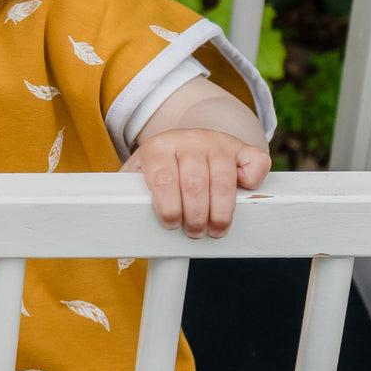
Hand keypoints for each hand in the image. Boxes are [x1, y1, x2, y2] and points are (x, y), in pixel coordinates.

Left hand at [120, 128, 271, 238]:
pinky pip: (256, 162)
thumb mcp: (140, 173)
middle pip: (194, 184)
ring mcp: (218, 142)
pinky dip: (253, 181)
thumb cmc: (162, 167)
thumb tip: (115, 229)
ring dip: (221, 211)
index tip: (170, 225)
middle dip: (195, 216)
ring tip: (215, 229)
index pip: (163, 179)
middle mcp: (189, 140)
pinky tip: (242, 195)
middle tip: (193, 232)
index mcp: (158, 147)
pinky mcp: (242, 147)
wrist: (188, 138)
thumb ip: (127, 193)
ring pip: (224, 180)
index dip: (168, 207)